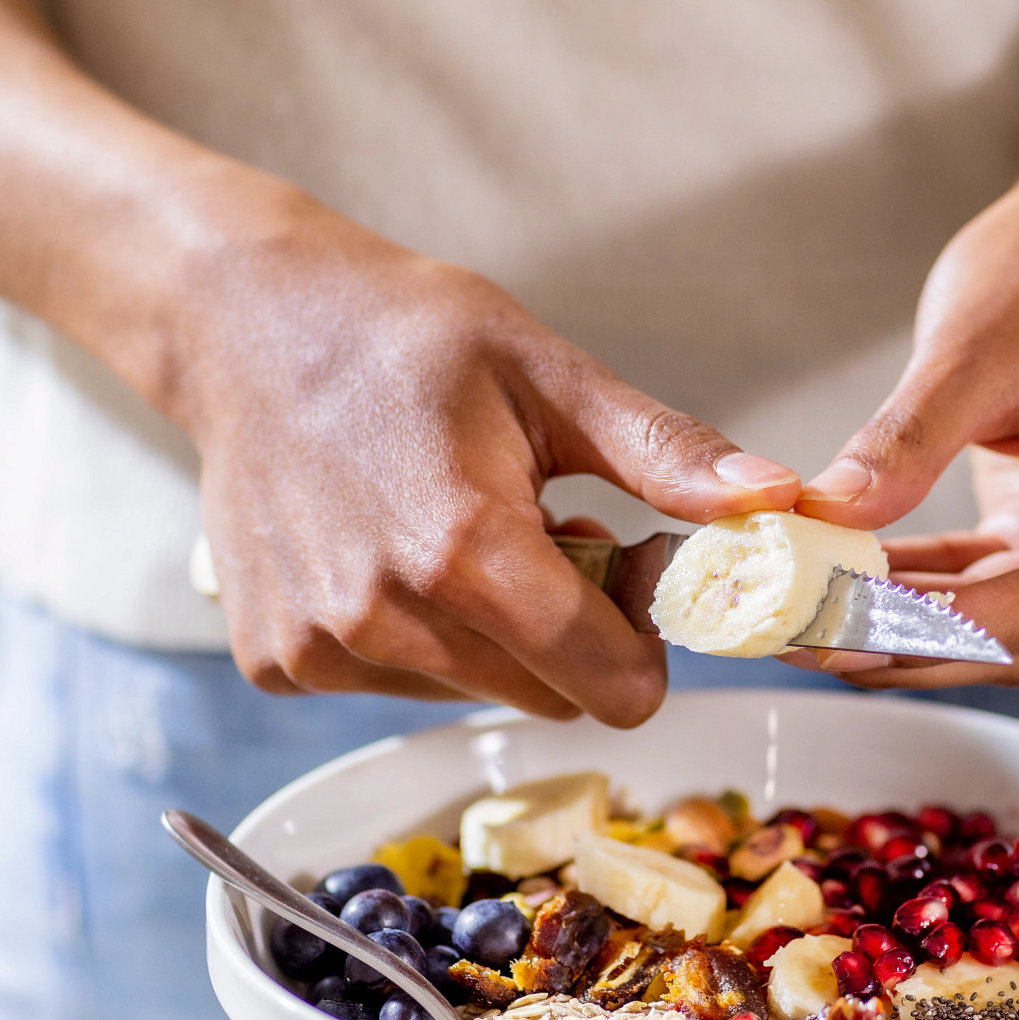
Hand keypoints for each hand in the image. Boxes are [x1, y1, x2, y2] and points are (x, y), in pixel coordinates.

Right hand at [169, 194, 800, 723]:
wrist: (243, 322)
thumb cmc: (400, 333)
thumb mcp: (549, 374)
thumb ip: (665, 455)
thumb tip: (775, 501)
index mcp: (463, 550)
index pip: (610, 683)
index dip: (645, 643)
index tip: (630, 574)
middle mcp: (382, 617)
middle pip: (548, 697)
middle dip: (573, 635)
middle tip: (550, 535)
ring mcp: (321, 648)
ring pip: (474, 694)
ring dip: (494, 636)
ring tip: (464, 532)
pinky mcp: (279, 662)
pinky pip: (396, 686)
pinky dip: (417, 637)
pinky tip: (393, 552)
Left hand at [789, 155, 1018, 687]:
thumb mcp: (971, 342)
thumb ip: (904, 441)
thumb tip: (826, 520)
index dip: (934, 627)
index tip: (833, 627)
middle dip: (911, 643)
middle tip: (798, 637)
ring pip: (1015, 635)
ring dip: (909, 632)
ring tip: (803, 621)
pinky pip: (1001, 598)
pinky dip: (925, 599)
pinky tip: (844, 591)